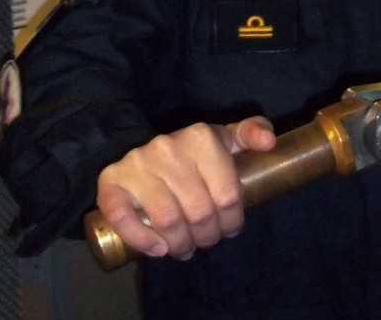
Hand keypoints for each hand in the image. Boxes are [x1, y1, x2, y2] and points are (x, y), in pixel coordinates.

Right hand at [95, 115, 275, 259]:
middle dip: (208, 235)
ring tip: (186, 249)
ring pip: (167, 219)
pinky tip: (158, 249)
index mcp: (201, 137)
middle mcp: (168, 148)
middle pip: (198, 211)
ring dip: (180, 244)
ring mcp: (137, 165)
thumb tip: (269, 141)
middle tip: (208, 241)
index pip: (227, 193)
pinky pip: (124, 218)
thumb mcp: (224, 137)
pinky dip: (142, 239)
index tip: (230, 228)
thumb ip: (250, 132)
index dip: (232, 220)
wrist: (140, 150)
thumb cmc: (193, 151)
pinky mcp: (111, 182)